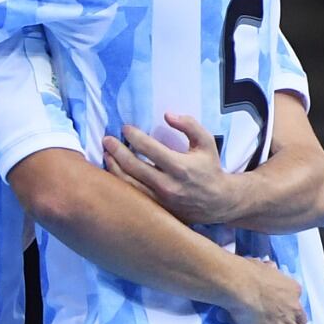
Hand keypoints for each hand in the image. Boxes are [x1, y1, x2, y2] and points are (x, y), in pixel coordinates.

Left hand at [103, 113, 235, 224]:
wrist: (218, 203)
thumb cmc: (210, 169)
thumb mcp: (206, 142)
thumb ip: (189, 125)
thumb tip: (167, 115)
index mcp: (179, 167)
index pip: (149, 148)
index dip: (133, 136)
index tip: (125, 128)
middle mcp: (167, 185)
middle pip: (132, 166)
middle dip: (116, 150)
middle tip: (107, 139)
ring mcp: (160, 200)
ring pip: (128, 183)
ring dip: (113, 166)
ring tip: (106, 153)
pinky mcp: (156, 209)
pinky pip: (132, 195)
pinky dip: (120, 182)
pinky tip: (114, 171)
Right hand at [226, 257, 309, 323]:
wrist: (240, 287)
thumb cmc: (246, 273)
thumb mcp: (262, 266)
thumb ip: (268, 270)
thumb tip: (268, 266)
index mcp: (292, 289)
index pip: (297, 301)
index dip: (289, 307)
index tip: (279, 309)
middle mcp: (295, 308)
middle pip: (301, 320)